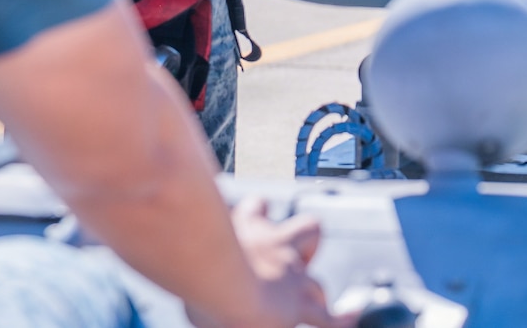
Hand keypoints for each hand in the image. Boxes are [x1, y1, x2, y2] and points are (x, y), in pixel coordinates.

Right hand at [186, 198, 349, 327]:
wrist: (222, 279)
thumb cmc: (193, 265)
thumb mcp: (185, 252)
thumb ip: (190, 261)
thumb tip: (177, 275)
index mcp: (245, 228)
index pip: (256, 210)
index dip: (257, 214)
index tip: (255, 214)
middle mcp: (275, 245)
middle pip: (306, 231)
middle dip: (303, 247)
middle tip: (289, 261)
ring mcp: (291, 275)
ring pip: (317, 284)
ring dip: (315, 291)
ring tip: (316, 301)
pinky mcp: (298, 303)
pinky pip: (325, 316)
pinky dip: (340, 321)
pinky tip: (349, 321)